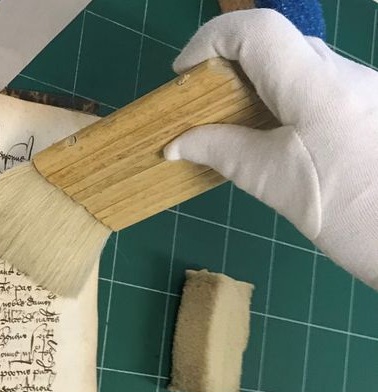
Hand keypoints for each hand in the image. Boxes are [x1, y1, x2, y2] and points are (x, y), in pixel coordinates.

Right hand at [164, 9, 377, 287]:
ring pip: (299, 65)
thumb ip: (223, 153)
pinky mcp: (373, 105)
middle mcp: (345, 72)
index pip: (256, 30)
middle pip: (276, 44)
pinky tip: (274, 140)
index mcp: (316, 87)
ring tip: (231, 130)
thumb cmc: (350, 217)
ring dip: (257, 86)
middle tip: (199, 109)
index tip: (183, 76)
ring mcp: (364, 86)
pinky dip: (285, 101)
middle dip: (229, 67)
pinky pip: (320, 86)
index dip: (210, 40)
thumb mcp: (274, 185)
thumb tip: (177, 144)